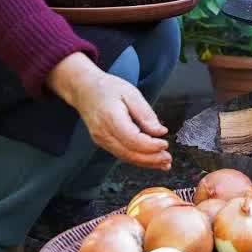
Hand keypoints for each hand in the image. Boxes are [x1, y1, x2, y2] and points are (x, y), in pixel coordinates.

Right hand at [47, 52, 171, 169]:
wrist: (84, 90)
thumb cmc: (107, 88)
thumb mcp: (131, 93)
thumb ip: (145, 113)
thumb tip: (159, 132)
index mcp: (110, 118)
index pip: (133, 140)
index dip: (150, 146)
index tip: (165, 144)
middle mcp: (103, 133)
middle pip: (129, 153)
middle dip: (151, 159)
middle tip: (168, 160)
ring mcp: (101, 140)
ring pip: (125, 157)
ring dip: (146, 162)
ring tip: (164, 163)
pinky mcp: (102, 142)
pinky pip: (121, 154)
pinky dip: (137, 159)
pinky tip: (150, 160)